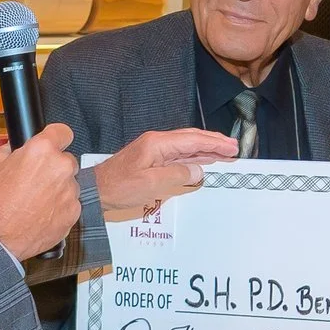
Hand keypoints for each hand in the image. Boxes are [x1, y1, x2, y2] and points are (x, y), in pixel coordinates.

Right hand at [0, 123, 84, 260]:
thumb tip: (15, 148)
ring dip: (57, 188)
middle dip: (54, 167)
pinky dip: (59, 207)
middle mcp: (61, 168)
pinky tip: (41, 213)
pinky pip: (70, 204)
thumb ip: (9, 150)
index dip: (56, 138)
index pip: (63, 132)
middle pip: (67, 160)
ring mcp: (70, 191)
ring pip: (69, 183)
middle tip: (36, 180)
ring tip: (36, 200)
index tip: (53, 144)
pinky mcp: (73, 212)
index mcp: (42, 151)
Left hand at [92, 127, 238, 220]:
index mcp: (158, 144)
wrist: (95, 190)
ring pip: (186, 146)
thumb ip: (178, 175)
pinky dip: (193, 156)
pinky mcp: (150, 159)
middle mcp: (157, 142)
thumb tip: (198, 170)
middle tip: (234, 148)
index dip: (214, 143)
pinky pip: (178, 154)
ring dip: (205, 149)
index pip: (193, 140)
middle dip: (214, 142)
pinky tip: (202, 160)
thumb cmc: (120, 187)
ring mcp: (154, 150)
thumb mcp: (151, 184)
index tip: (232, 147)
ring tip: (224, 152)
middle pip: (191, 139)